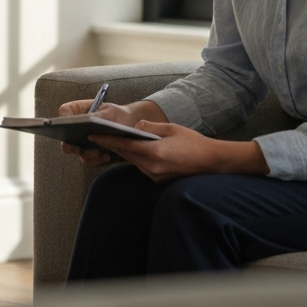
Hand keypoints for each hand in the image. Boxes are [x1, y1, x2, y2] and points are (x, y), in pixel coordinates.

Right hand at [59, 99, 167, 167]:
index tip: (68, 125)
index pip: (64, 112)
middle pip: (65, 137)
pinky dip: (97, 160)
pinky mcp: (91, 154)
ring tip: (98, 152)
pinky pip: (89, 161)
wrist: (130, 125)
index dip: (63, 118)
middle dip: (71, 144)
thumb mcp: (108, 111)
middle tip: (78, 147)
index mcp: (77, 111)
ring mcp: (82, 143)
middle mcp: (76, 128)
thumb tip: (85, 121)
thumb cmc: (116, 114)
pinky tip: (107, 156)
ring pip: (77, 152)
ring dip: (87, 154)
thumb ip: (96, 116)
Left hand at [87, 120, 268, 181]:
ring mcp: (155, 176)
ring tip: (112, 139)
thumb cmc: (194, 143)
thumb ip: (151, 127)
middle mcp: (152, 168)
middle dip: (112, 145)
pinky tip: (133, 149)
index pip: (124, 146)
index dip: (107, 140)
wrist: (213, 162)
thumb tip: (136, 127)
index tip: (93, 134)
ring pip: (133, 161)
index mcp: (154, 153)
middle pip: (126, 155)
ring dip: (124, 151)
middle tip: (97, 135)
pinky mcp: (159, 179)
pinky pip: (142, 166)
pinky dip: (136, 157)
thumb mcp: (172, 129)